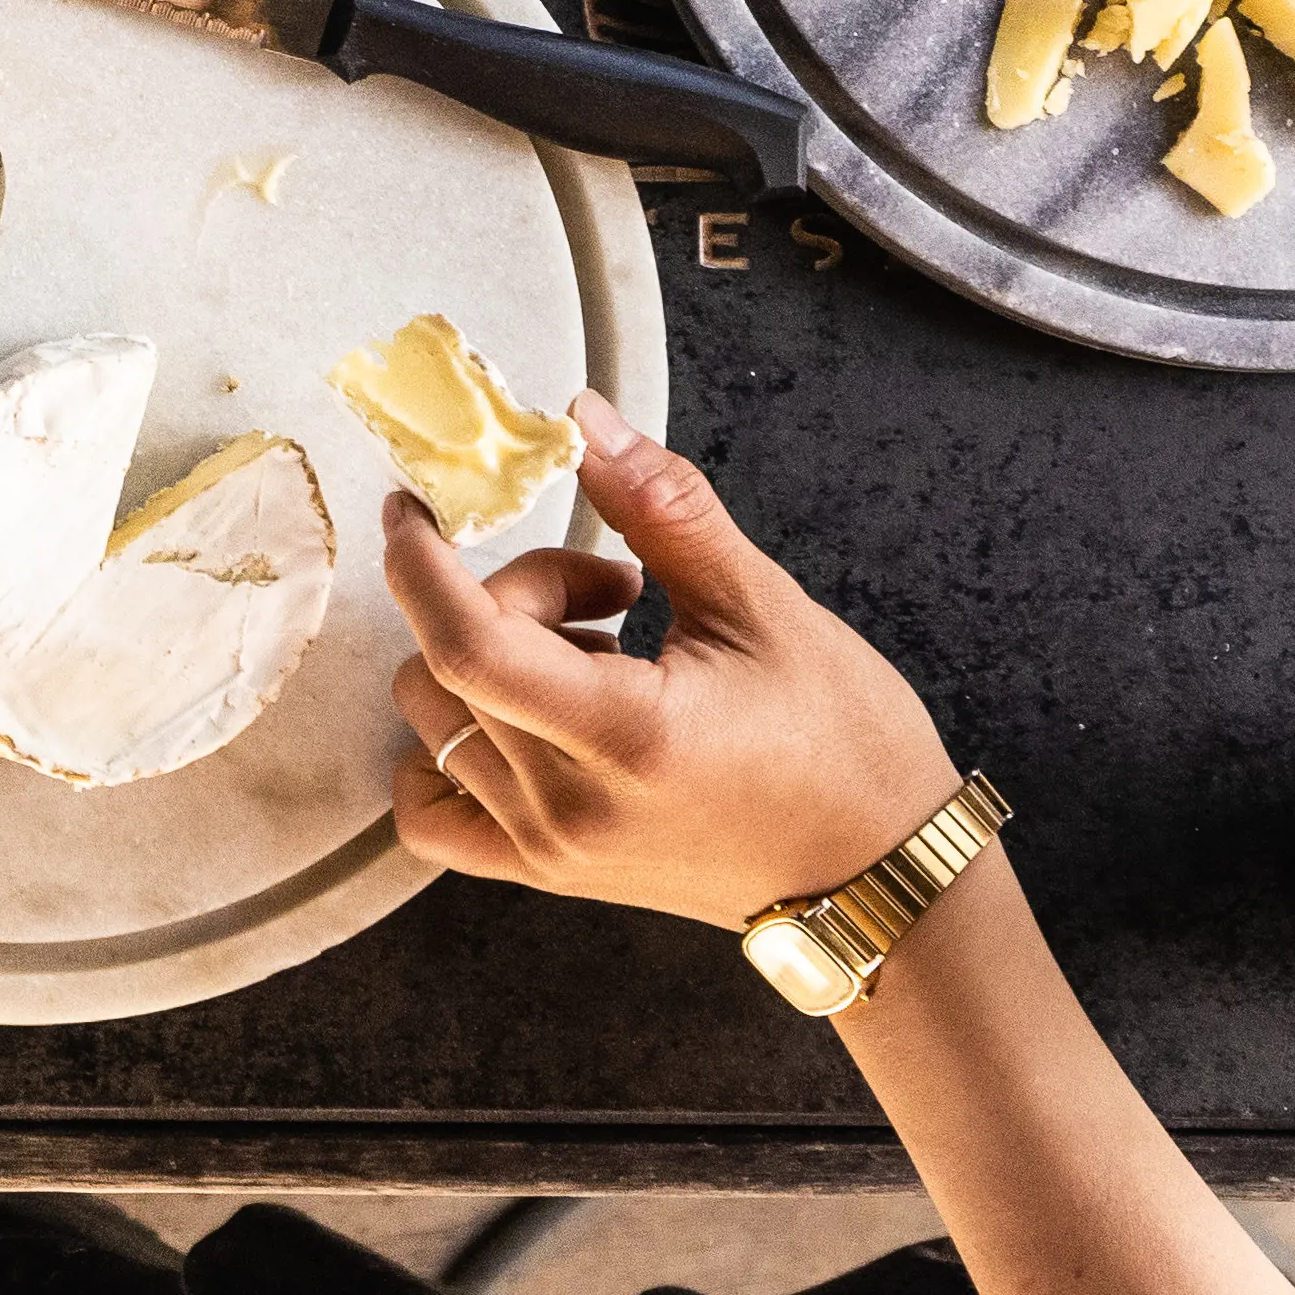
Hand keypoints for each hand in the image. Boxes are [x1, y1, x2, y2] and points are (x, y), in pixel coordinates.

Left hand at [386, 393, 957, 927]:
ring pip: (435, 726)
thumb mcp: (763, 606)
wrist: (878, 874)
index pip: (468, 646)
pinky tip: (524, 714)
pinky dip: (448, 748)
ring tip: (596, 652)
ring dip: (487, 662)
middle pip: (451, 666)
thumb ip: (663, 507)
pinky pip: (435, 813)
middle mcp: (569, 806)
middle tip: (613, 586)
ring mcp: (551, 849)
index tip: (416, 506)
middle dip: (512, 593)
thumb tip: (586, 420)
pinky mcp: (548, 871)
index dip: (422, 564)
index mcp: (627, 737)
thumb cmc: (845, 746)